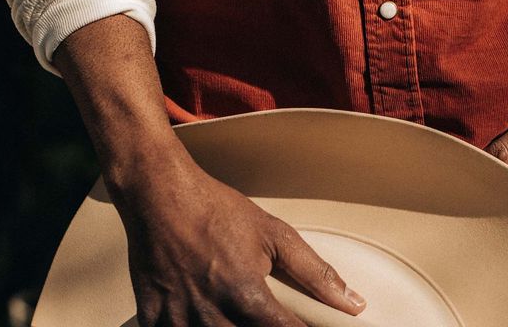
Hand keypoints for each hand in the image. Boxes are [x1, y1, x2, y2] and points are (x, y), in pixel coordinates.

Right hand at [113, 150, 366, 326]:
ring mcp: (181, 323)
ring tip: (233, 307)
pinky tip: (204, 313)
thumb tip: (352, 304)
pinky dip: (193, 326)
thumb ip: (315, 273)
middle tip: (258, 307)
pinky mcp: (154, 322)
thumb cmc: (212, 209)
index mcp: (247, 296)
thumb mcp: (272, 233)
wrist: (159, 194)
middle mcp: (214, 316)